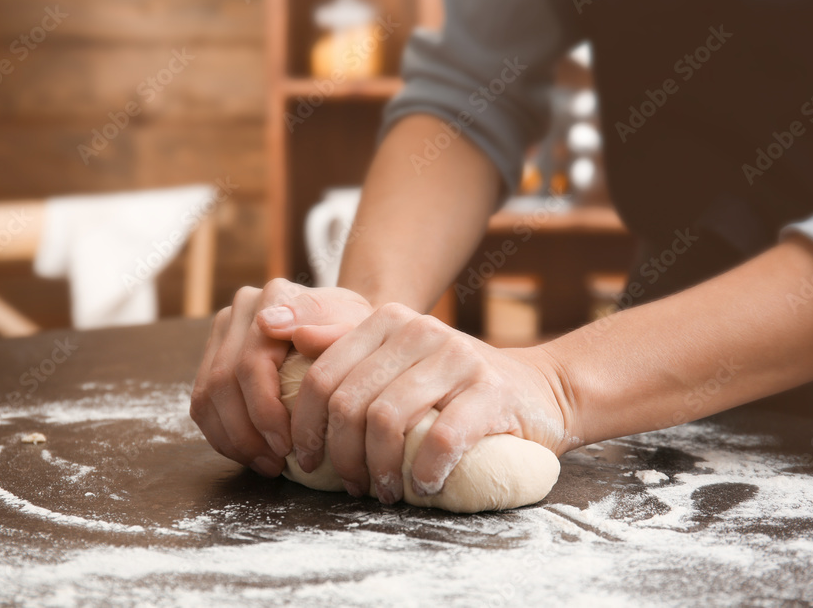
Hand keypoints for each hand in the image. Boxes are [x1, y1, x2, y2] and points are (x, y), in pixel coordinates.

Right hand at [189, 279, 373, 476]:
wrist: (344, 326)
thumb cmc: (355, 335)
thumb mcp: (357, 332)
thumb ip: (328, 330)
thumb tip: (271, 325)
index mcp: (274, 296)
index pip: (252, 363)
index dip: (263, 412)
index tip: (287, 446)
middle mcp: (241, 308)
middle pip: (222, 382)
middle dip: (246, 434)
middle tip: (275, 464)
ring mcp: (223, 329)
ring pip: (205, 395)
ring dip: (231, 439)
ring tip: (264, 464)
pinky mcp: (212, 352)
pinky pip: (201, 402)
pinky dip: (221, 435)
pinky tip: (249, 454)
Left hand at [290, 302, 578, 503]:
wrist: (539, 391)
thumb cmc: (454, 386)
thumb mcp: (396, 359)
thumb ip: (340, 345)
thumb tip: (273, 325)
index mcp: (388, 320)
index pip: (322, 376)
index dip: (306, 427)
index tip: (308, 461)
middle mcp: (420, 330)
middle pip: (350, 402)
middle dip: (339, 455)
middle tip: (348, 485)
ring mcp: (458, 357)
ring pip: (388, 420)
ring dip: (379, 469)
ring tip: (384, 491)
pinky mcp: (491, 390)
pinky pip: (440, 439)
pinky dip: (423, 472)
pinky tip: (422, 486)